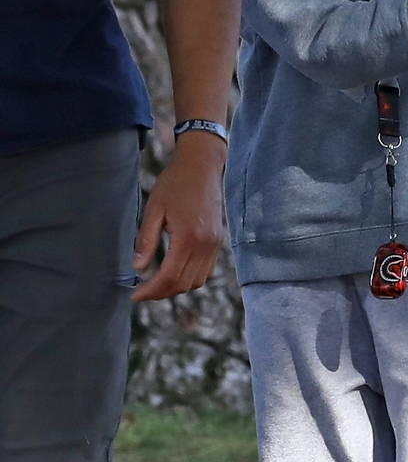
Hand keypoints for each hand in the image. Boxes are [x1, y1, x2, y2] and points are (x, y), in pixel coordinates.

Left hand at [132, 132, 226, 301]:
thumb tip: (138, 268)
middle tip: (142, 292)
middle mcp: (206, 245)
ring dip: (176, 287)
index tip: (135, 295)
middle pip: (184, 284)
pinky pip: (206, 271)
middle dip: (161, 293)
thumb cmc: (175, 183)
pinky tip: (174, 270)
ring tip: (156, 283)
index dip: (151, 290)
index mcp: (189, 237)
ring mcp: (215, 244)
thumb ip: (146, 240)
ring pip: (197, 281)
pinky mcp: (218, 241)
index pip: (169, 276)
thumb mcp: (154, 209)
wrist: (203, 166)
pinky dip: (190, 277)